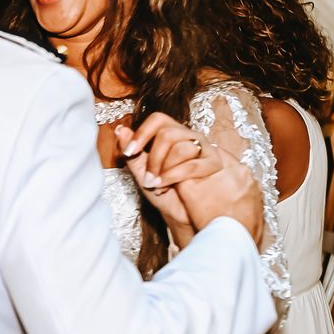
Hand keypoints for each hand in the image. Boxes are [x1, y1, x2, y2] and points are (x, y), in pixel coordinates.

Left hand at [117, 115, 262, 244]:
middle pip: (167, 133)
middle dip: (153, 158)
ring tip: (157, 185)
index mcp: (170, 135)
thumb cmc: (163, 191)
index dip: (142, 132)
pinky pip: (192, 164)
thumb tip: (120, 130)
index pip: (158, 120)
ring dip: (163, 169)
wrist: (180, 214)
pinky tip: (163, 186)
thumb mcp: (142, 173)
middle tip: (147, 178)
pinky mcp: (213, 163)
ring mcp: (203, 148)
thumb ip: (132, 153)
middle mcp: (187, 137)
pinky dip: (173, 176)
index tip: (129, 151)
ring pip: (181, 148)